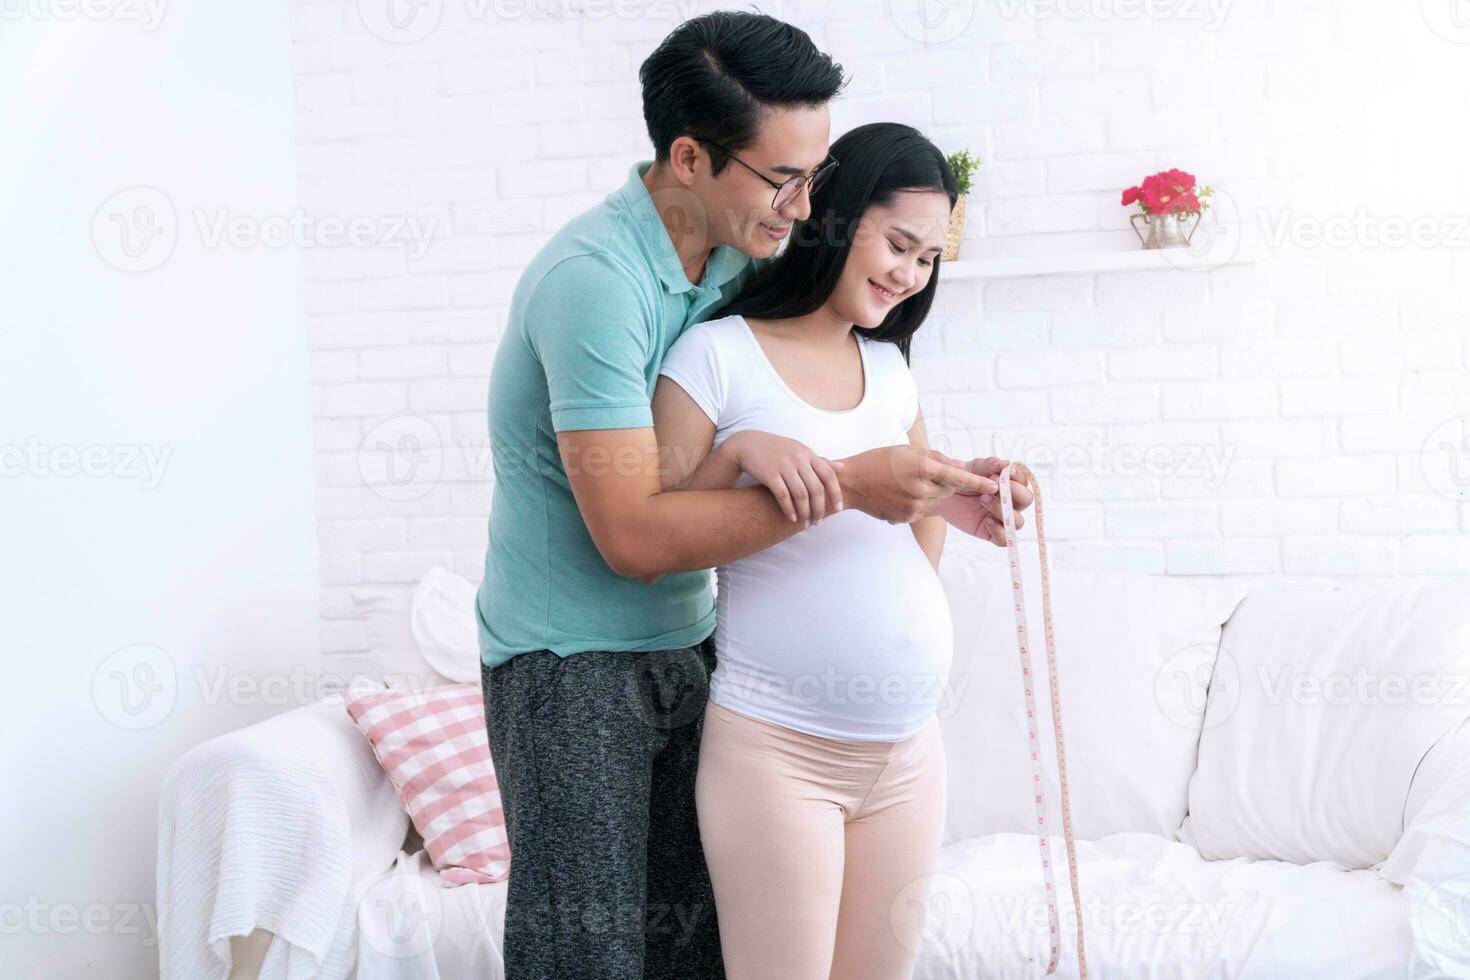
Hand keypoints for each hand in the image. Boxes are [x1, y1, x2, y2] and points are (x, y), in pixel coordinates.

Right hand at [723, 430, 845, 526]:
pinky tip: (792, 518)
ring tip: (806, 523)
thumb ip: (820, 460)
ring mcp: (783, 466)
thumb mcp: (799, 451)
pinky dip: (789, 509)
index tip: (839, 509)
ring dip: (805, 512)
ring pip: (801, 494)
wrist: (747, 444)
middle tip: (819, 522)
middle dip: (819, 508)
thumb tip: (842, 467)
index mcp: (807, 453)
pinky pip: (783, 495)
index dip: (836, 494)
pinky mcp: (769, 474)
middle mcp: (798, 458)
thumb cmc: (776, 450)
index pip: (829, 475)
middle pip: (816, 488)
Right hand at [836, 445, 996, 523]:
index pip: (958, 477)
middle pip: (949, 490)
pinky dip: (919, 503)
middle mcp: (920, 489)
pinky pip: (924, 511)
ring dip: (932, 493)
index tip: (994, 486)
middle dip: (945, 483)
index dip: (978, 482)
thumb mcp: (906, 451)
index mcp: (921, 468)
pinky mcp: (906, 518)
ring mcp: (913, 507)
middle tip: (925, 474)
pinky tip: (901, 494)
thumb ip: (935, 457)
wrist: (851, 484)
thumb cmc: (877, 462)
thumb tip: (958, 466)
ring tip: (909, 484)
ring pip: (938, 502)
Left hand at [935, 456, 1032, 546]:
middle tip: (994, 485)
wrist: (942, 494)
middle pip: (1027, 500)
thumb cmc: (960, 479)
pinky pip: (1005, 539)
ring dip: (1003, 510)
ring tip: (983, 500)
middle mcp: (1010, 501)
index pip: (1023, 480)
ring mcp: (1002, 518)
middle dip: (1015, 492)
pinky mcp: (992, 532)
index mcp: (1009, 483)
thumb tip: (1005, 463)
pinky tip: (987, 521)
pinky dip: (1000, 532)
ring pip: (1018, 521)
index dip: (1017, 476)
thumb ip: (988, 465)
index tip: (1004, 472)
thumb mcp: (972, 468)